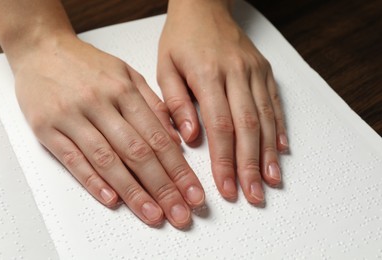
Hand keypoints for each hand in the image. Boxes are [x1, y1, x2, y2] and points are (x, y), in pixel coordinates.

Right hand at [14, 34, 204, 227]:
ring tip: (153, 214)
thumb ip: (153, 104)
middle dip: (163, 188)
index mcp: (124, 90)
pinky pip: (73, 159)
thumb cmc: (87, 64)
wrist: (41, 48)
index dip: (179, 169)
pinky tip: (112, 199)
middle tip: (180, 213)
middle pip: (138, 153)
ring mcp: (73, 117)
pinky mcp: (47, 128)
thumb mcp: (127, 74)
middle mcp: (101, 104)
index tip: (192, 192)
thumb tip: (177, 138)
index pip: (158, 138)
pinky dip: (93, 181)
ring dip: (133, 192)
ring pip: (108, 160)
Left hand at [157, 1, 288, 203]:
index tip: (226, 186)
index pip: (219, 125)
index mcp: (207, 74)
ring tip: (271, 181)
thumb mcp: (165, 66)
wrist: (204, 7)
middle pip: (247, 127)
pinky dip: (279, 128)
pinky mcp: (264, 71)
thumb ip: (175, 102)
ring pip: (265, 118)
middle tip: (253, 194)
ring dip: (269, 153)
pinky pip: (274, 103)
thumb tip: (189, 137)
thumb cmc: (181, 39)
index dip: (224, 160)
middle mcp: (236, 73)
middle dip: (250, 165)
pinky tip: (281, 150)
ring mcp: (254, 72)